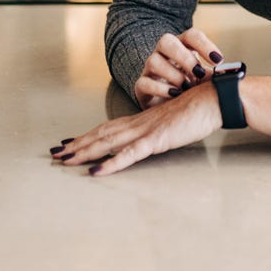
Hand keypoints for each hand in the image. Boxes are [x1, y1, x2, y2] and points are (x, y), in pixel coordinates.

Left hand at [51, 82, 222, 175]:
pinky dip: (111, 163)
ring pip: (108, 142)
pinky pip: (129, 154)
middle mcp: (139, 123)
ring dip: (85, 152)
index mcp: (142, 119)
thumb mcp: (174, 122)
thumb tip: (154, 137)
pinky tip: (96, 171)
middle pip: (101, 134)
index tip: (70, 142)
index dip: (88, 135)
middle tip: (56, 154)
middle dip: (78, 145)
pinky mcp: (156, 139)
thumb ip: (160, 130)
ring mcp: (146, 131)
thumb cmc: (199, 109)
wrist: (213, 98)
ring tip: (65, 160)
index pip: (108, 128)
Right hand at [135, 28, 223, 109]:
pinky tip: (175, 95)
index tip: (218, 61)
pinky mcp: (141, 86)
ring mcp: (150, 69)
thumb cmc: (190, 88)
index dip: (205, 45)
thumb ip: (214, 76)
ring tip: (186, 87)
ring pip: (153, 61)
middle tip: (199, 73)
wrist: (168, 106)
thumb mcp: (203, 80)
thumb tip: (230, 78)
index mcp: (182, 46)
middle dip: (184, 57)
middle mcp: (163, 53)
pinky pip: (144, 82)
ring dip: (173, 75)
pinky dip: (161, 89)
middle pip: (166, 41)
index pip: (191, 35)